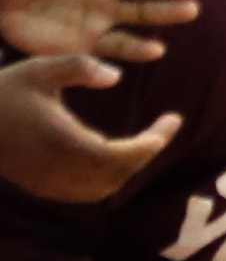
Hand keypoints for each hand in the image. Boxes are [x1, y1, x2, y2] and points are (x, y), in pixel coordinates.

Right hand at [0, 54, 179, 200]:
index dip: (152, 143)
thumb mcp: (39, 68)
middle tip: (166, 127)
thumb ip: (79, 67)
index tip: (173, 120)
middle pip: (118, 175)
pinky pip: (85, 193)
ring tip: (147, 139)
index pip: (121, 156)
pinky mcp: (41, 187)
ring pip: (104, 188)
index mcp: (62, 142)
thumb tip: (115, 76)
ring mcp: (48, 182)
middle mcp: (58, 169)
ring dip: (129, 168)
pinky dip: (109, 178)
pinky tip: (116, 154)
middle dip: (147, 153)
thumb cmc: (4, 92)